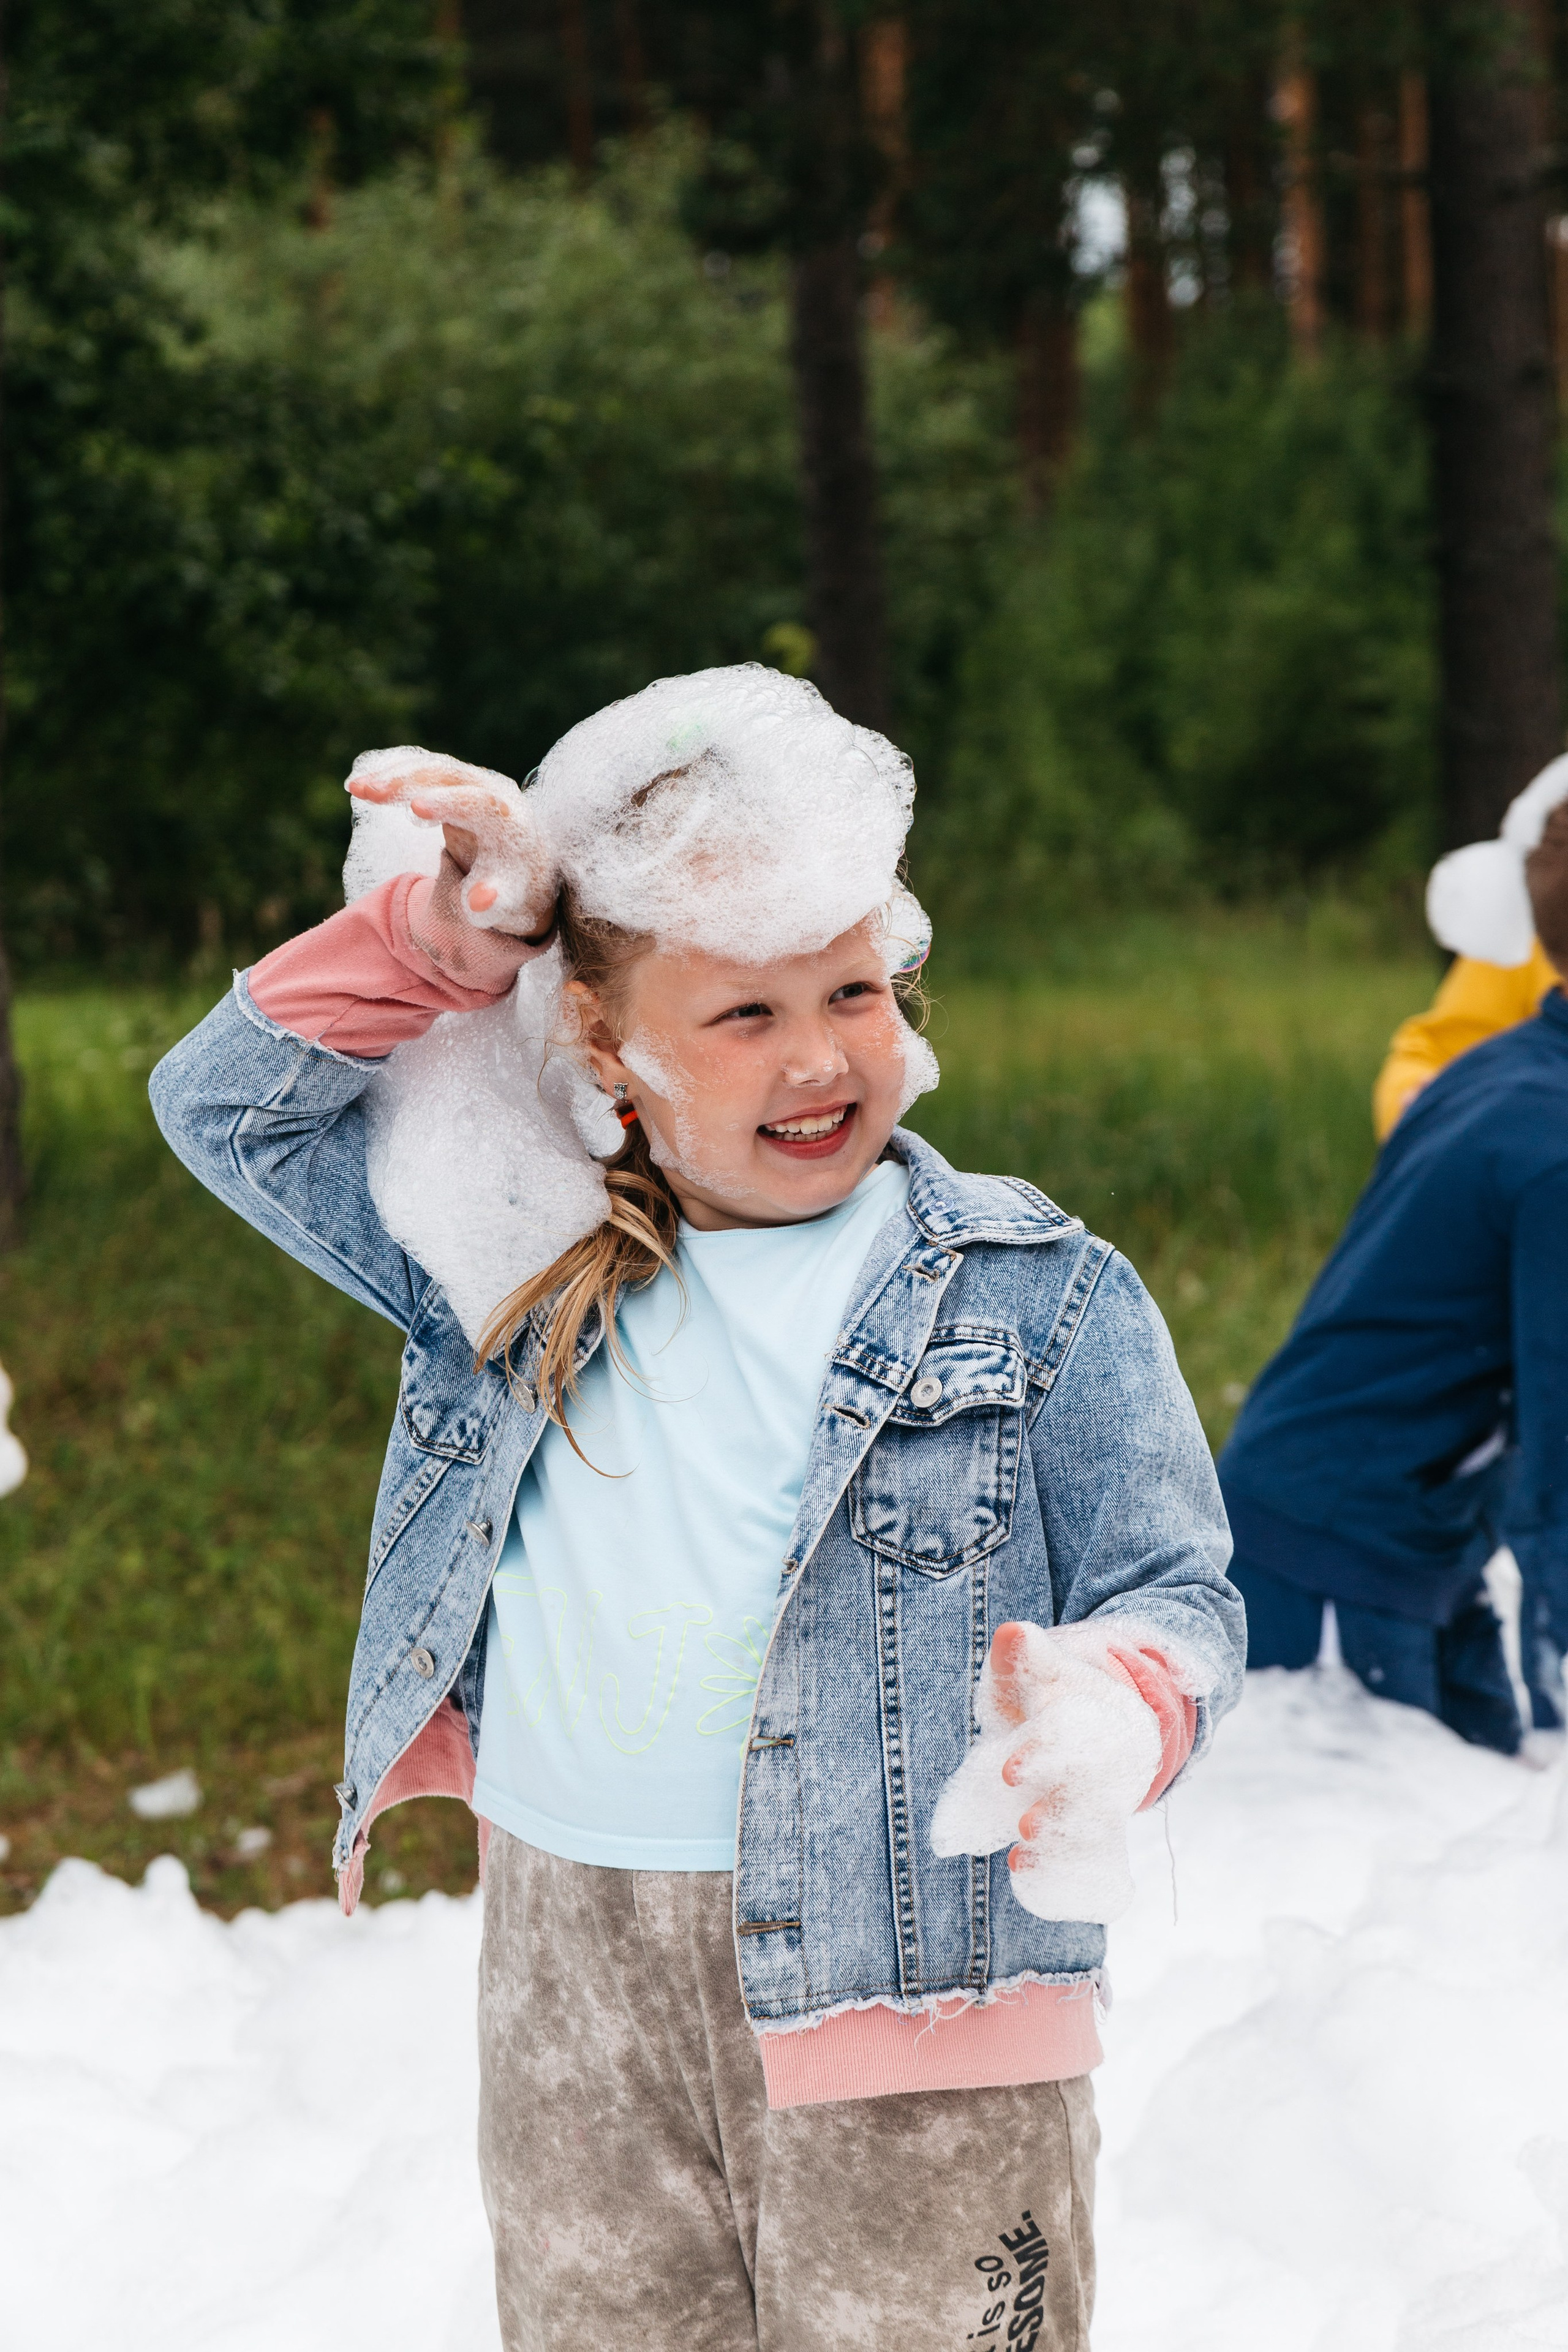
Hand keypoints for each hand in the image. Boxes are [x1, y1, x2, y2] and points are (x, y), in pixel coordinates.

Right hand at [347, 748, 555, 937]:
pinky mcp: (456, 783)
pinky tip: (363, 784)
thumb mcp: (509, 902)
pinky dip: (394, 775)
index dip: (447, 803)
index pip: (478, 804)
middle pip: (449, 776)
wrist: (525, 869)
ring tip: (355, 788)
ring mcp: (474, 782)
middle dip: (407, 781)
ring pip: (431, 768)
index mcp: (510, 820)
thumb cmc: (515, 890)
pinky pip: (423, 771)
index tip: (414, 808)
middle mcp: (493, 791)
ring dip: (393, 775)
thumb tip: (478, 904)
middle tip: (368, 792)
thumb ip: (495, 901)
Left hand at [930, 1620, 1160, 1923]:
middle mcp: (1105, 1765)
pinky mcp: (1100, 1832)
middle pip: (1086, 1791)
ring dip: (1060, 1846)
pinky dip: (1066, 1871)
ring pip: (1090, 1829)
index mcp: (1097, 1717)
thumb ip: (1027, 1655)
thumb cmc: (1061, 1693)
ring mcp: (1106, 1801)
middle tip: (1027, 1827)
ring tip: (1021, 1857)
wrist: (1113, 1725)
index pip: (1071, 1736)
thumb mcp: (1046, 1670)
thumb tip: (1011, 1632)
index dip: (1043, 1754)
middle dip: (1059, 1811)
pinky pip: (1092, 1858)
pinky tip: (1029, 1876)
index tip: (1008, 1772)